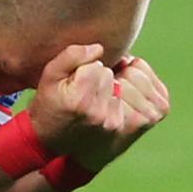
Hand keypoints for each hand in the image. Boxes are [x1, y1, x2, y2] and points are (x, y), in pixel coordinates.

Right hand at [27, 45, 170, 171]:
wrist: (56, 142)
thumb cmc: (49, 105)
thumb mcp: (49, 77)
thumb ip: (71, 56)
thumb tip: (100, 48)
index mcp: (79, 99)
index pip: (96, 65)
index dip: (86, 68)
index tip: (76, 82)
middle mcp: (101, 113)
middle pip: (113, 73)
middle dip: (103, 75)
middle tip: (89, 89)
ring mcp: (117, 121)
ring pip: (130, 79)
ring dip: (120, 81)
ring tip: (104, 93)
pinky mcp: (132, 126)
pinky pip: (143, 92)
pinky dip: (135, 90)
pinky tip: (120, 98)